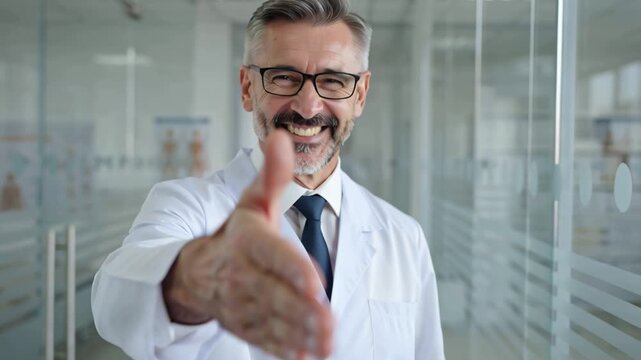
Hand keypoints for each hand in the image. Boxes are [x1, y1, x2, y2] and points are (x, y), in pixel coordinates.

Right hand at [162, 130, 333, 358]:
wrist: (197, 270)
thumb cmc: (235, 233)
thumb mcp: (253, 201)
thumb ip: (273, 174)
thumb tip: (282, 136)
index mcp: (247, 240)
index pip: (271, 254)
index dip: (292, 269)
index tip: (315, 283)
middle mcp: (241, 274)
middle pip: (274, 294)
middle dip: (301, 311)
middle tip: (329, 325)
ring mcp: (241, 303)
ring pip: (271, 321)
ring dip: (298, 334)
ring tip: (326, 345)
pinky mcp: (243, 325)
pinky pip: (262, 339)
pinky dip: (282, 350)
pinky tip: (305, 358)